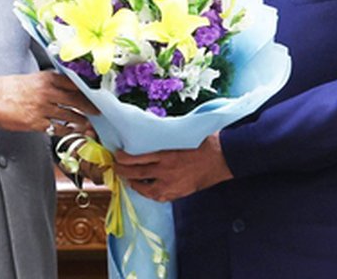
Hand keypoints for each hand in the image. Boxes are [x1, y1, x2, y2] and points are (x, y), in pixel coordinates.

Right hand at [0, 71, 97, 131]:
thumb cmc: (9, 88)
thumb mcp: (33, 78)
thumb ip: (50, 82)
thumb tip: (68, 87)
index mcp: (47, 78)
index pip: (74, 83)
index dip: (88, 89)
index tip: (97, 94)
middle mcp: (47, 92)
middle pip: (76, 100)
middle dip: (90, 107)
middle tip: (98, 111)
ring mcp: (43, 108)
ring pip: (70, 115)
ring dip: (81, 120)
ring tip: (87, 123)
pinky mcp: (37, 123)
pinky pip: (58, 128)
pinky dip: (67, 130)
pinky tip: (72, 131)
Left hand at [112, 133, 232, 201]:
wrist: (221, 158)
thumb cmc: (202, 143)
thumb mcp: (179, 138)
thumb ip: (163, 143)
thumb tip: (148, 140)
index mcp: (166, 155)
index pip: (137, 159)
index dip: (123, 159)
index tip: (117, 155)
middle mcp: (166, 172)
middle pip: (137, 174)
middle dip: (122, 171)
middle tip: (115, 168)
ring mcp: (171, 185)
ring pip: (144, 189)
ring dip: (133, 184)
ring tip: (127, 179)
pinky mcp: (178, 193)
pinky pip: (158, 196)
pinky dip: (148, 193)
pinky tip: (145, 189)